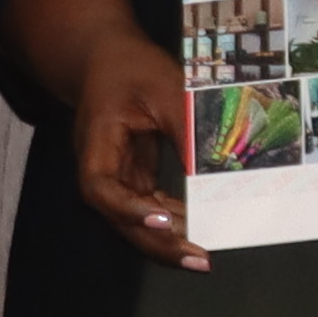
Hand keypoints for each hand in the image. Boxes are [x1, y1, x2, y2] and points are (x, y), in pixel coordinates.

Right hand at [56, 28, 209, 275]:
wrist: (107, 59)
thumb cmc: (132, 69)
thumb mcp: (165, 90)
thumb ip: (189, 129)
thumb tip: (221, 168)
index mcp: (96, 144)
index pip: (101, 189)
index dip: (129, 210)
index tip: (162, 221)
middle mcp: (101, 170)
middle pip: (120, 219)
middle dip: (159, 243)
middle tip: (199, 257)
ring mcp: (116, 178)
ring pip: (136, 221)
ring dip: (169, 240)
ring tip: (205, 253)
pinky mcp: (133, 178)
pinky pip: (151, 208)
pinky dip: (174, 221)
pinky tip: (200, 228)